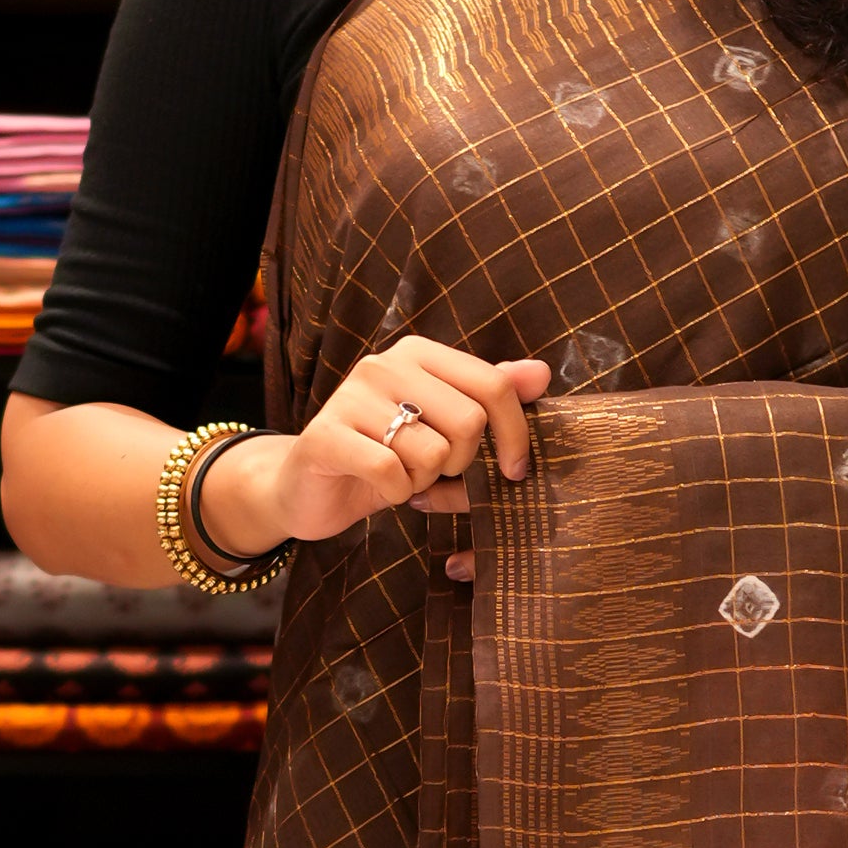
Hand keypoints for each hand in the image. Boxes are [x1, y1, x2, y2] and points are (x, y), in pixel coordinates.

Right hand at [200, 339, 550, 559]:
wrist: (305, 486)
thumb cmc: (385, 455)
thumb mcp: (443, 425)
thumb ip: (489, 396)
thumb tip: (542, 373)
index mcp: (418, 354)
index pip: (493, 386)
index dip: (516, 435)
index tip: (516, 470)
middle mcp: (384, 364)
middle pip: (469, 422)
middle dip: (461, 463)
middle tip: (432, 471)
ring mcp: (350, 396)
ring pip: (432, 453)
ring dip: (424, 482)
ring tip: (399, 476)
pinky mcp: (325, 436)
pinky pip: (392, 473)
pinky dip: (395, 493)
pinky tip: (378, 487)